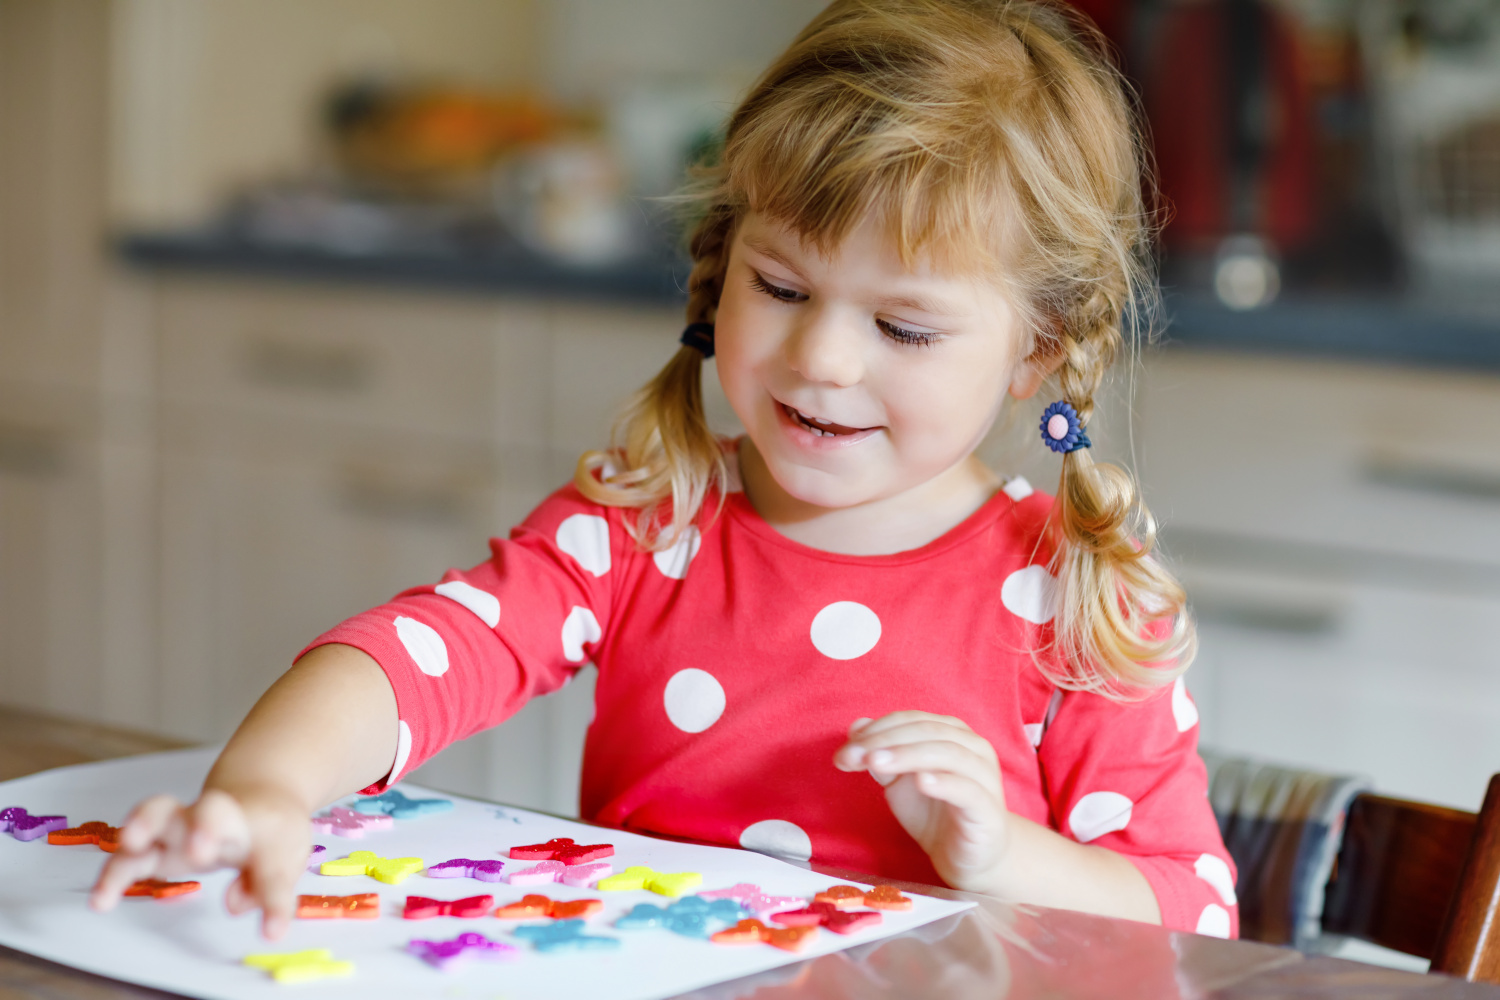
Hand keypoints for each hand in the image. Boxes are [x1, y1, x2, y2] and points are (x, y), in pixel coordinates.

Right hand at [89, 786, 310, 939]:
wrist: (257, 798)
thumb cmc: (271, 834)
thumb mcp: (284, 862)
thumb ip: (268, 888)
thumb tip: (236, 905)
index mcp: (263, 830)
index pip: (271, 858)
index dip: (271, 894)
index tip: (273, 929)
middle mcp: (221, 822)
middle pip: (212, 811)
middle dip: (205, 827)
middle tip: (201, 851)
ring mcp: (184, 827)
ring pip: (159, 815)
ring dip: (145, 827)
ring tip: (130, 844)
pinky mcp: (155, 843)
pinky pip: (130, 852)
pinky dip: (114, 873)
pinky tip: (100, 900)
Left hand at [834, 711, 1008, 891]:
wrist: (967, 859)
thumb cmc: (935, 814)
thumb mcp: (899, 782)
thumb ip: (881, 754)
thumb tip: (856, 725)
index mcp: (952, 734)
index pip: (911, 720)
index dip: (877, 729)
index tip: (845, 750)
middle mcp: (973, 748)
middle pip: (927, 732)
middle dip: (885, 741)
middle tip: (853, 756)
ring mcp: (985, 777)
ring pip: (948, 754)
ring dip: (908, 755)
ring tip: (876, 763)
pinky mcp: (988, 810)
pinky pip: (968, 791)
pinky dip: (944, 782)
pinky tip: (921, 781)